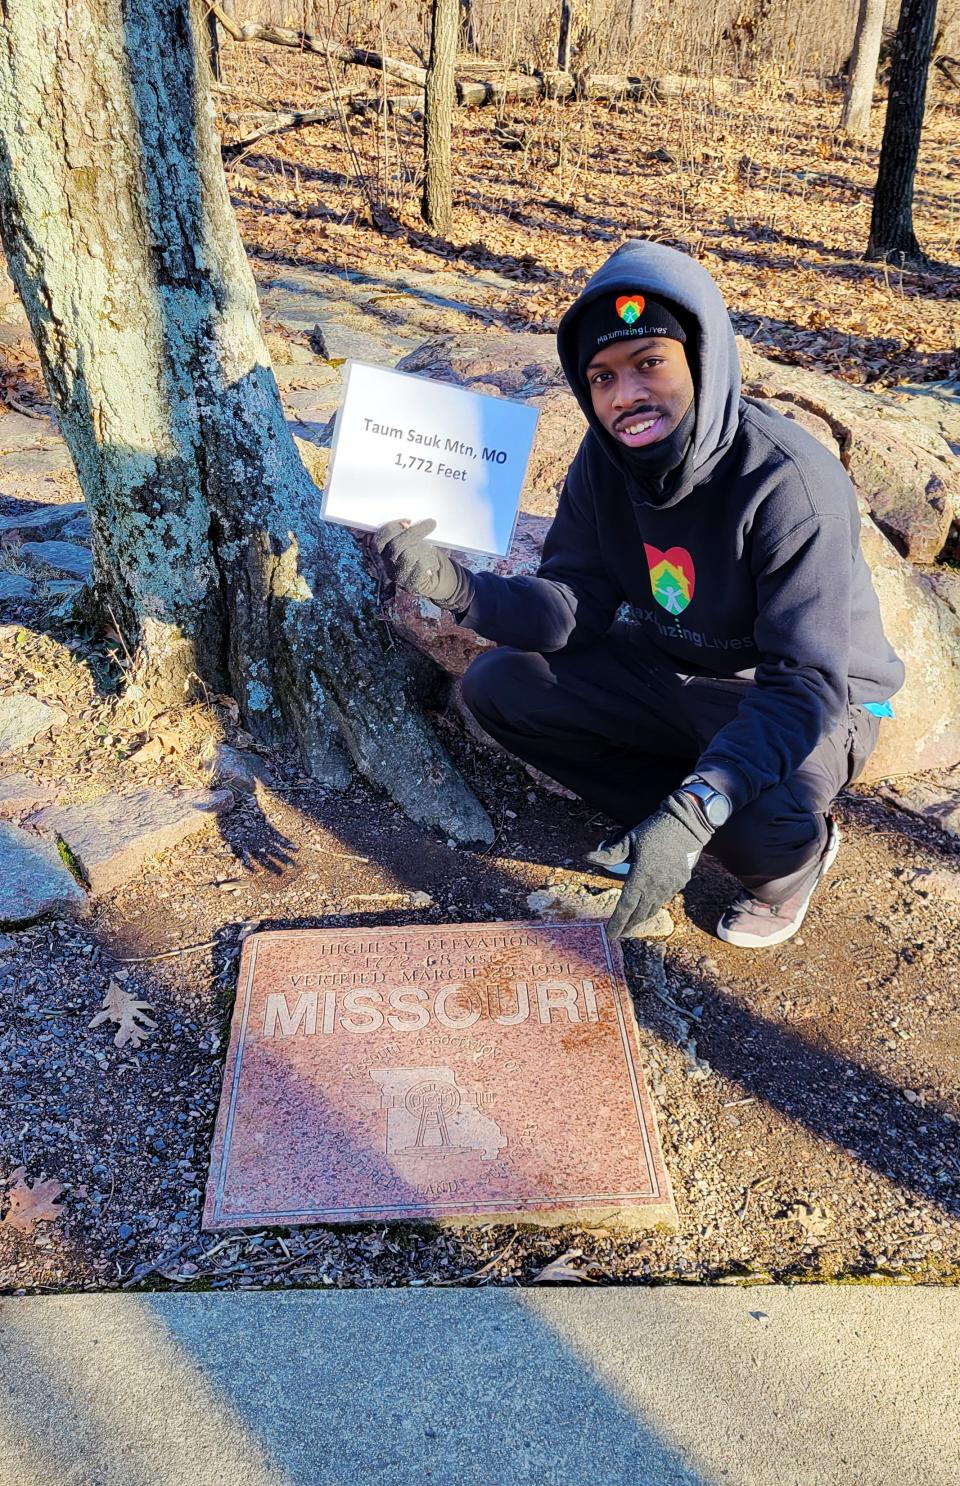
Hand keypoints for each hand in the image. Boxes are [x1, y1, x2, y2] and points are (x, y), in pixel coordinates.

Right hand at [372, 518, 473, 611]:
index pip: (379, 540)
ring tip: (431, 549)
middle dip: (415, 532)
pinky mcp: (412, 585)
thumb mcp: (415, 543)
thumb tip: (410, 523)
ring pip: (408, 556)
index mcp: (386, 554)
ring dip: (423, 548)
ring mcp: (399, 577)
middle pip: (395, 546)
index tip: (409, 521)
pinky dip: (429, 561)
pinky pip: (419, 568)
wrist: (440, 581)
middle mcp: (389, 566)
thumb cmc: (427, 558)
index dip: (392, 528)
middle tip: (430, 524)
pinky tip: (433, 563)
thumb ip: (409, 534)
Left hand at [586, 789, 715, 938]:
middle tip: (619, 934)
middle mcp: (656, 884)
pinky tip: (647, 906)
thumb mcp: (628, 840)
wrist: (683, 826)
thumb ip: (609, 854)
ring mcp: (670, 885)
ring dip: (641, 917)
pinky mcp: (680, 883)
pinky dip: (654, 904)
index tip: (610, 935)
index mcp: (641, 875)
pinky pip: (664, 898)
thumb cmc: (651, 831)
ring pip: (653, 908)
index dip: (617, 922)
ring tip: (631, 924)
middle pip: (639, 912)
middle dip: (628, 925)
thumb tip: (587, 857)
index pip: (626, 906)